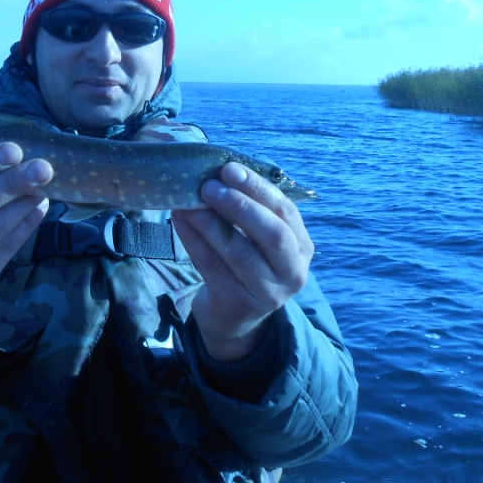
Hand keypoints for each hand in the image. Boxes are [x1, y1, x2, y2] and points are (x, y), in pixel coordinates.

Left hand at [172, 161, 313, 361]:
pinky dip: (194, 240)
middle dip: (240, 205)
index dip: (258, 188)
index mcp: (301, 246)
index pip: (285, 211)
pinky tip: (181, 220)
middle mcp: (292, 271)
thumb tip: (215, 171)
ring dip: (211, 223)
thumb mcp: (258, 238)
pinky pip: (212, 266)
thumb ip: (248, 209)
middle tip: (210, 185)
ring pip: (240, 253)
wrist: (235, 314)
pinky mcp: (238, 303)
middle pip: (272, 234)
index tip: (230, 168)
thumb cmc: (248, 262)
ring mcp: (268, 292)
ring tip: (190, 202)